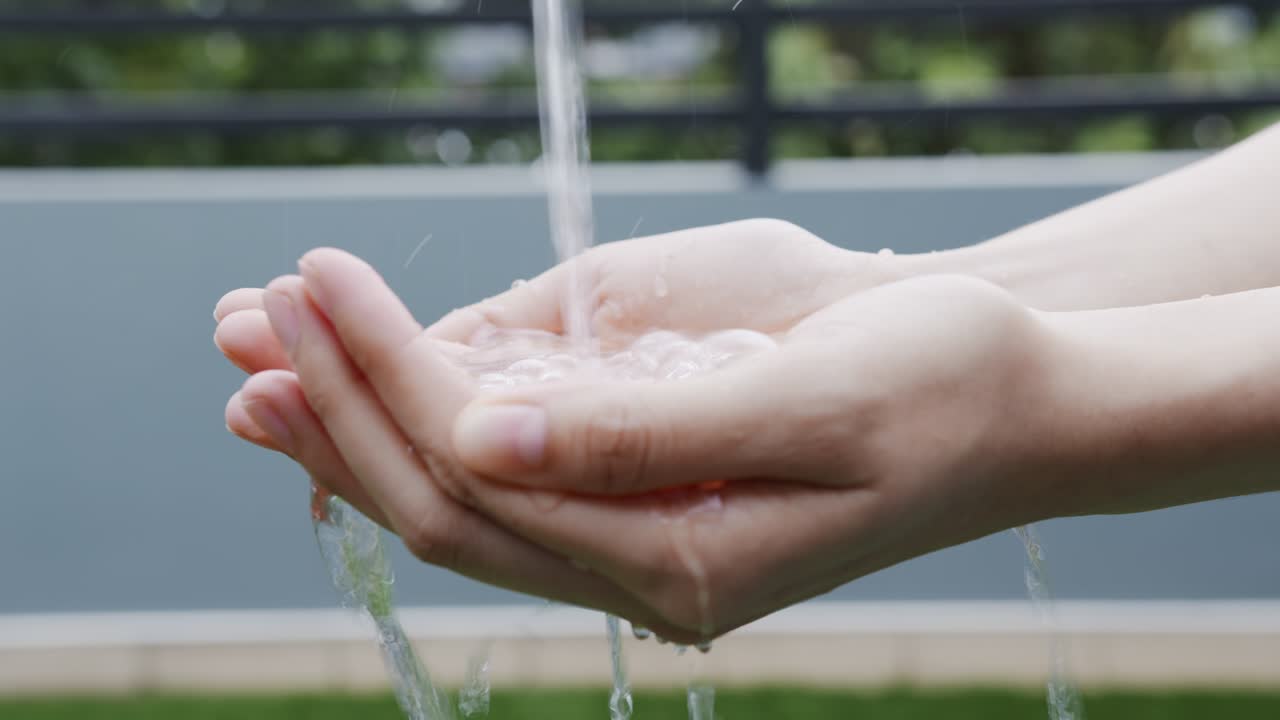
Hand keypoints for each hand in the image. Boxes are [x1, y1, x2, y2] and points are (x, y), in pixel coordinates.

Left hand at [220, 235, 1054, 642]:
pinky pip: (510, 482)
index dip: (383, 381)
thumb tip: (482, 433)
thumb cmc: (943, 385)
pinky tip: (370, 379)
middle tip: (249, 311)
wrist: (1025, 405)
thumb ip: (646, 429)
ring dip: (357, 423)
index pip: (482, 481)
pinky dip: (427, 422)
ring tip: (262, 349)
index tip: (314, 279)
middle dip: (339, 404)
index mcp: (685, 562)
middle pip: (444, 505)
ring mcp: (644, 544)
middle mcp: (646, 572)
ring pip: (463, 501)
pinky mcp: (652, 501)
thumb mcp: (814, 396)